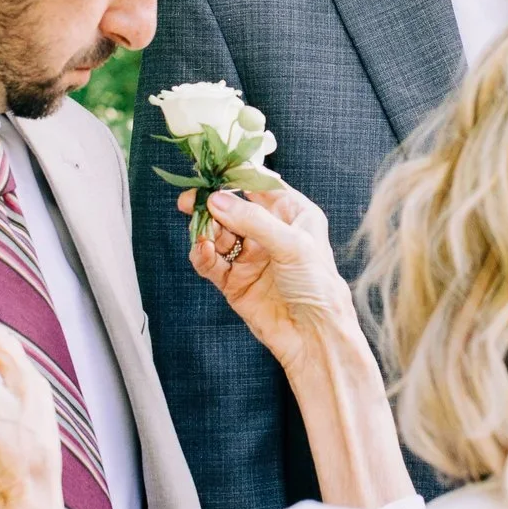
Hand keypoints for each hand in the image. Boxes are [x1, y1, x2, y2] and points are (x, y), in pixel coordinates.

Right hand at [180, 185, 362, 374]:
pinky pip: (211, 262)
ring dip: (207, 232)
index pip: (258, 185)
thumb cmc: (317, 286)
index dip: (234, 177)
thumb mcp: (292, 245)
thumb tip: (216, 200)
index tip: (210, 172)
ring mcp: (250, 256)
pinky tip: (203, 252)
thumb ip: (252, 221)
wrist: (315, 337)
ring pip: (217, 234)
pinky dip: (203, 255)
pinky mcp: (234, 281)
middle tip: (190, 202)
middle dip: (211, 205)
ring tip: (206, 236)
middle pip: (231, 208)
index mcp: (292, 213)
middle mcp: (270, 231)